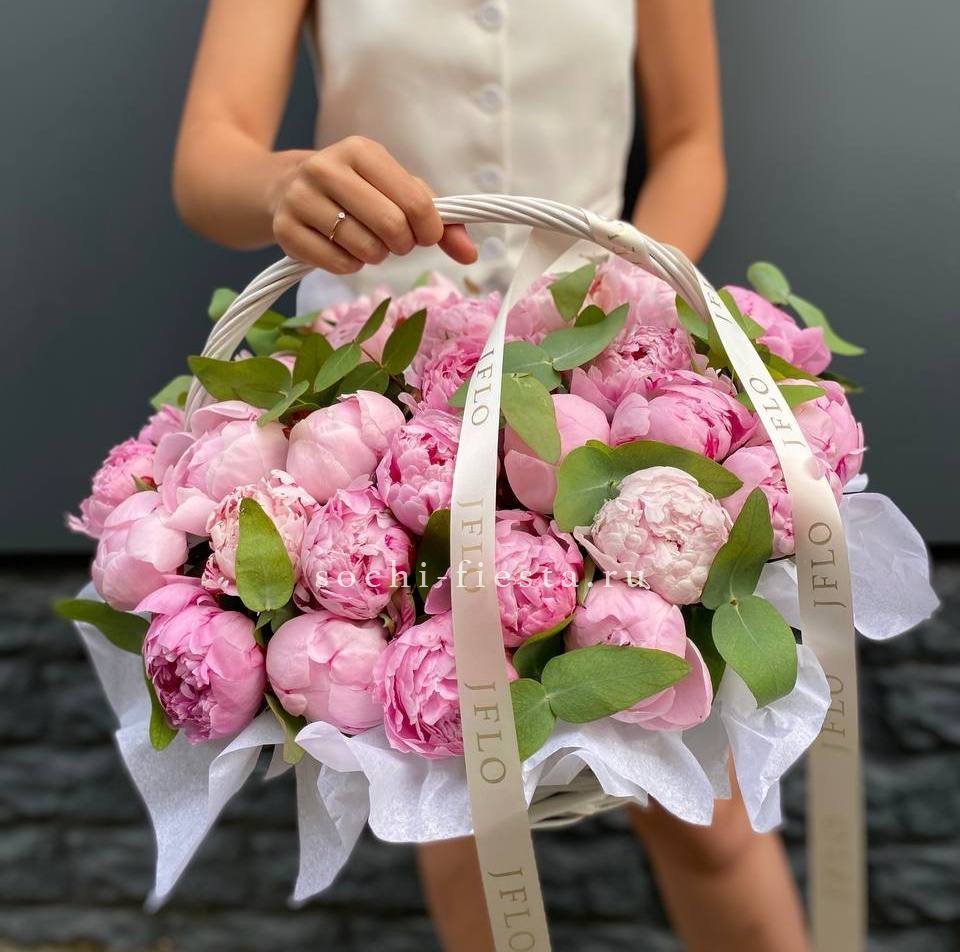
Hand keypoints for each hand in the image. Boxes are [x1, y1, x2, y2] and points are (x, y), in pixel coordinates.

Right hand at [269, 136, 477, 273]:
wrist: (284, 188)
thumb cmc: (356, 192)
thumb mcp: (397, 191)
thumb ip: (440, 220)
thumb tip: (471, 254)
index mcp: (360, 150)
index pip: (415, 201)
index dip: (430, 229)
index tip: (426, 234)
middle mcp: (326, 168)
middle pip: (392, 227)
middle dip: (402, 244)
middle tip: (394, 240)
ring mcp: (301, 199)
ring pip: (365, 249)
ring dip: (375, 255)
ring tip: (365, 240)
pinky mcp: (285, 231)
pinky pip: (340, 265)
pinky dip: (350, 265)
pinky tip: (342, 248)